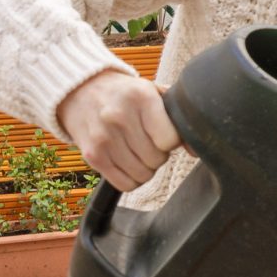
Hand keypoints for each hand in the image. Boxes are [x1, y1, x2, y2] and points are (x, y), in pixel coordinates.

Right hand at [56, 70, 179, 190]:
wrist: (79, 91)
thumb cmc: (125, 94)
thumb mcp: (153, 93)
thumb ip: (177, 116)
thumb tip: (197, 151)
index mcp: (141, 97)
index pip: (170, 140)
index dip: (172, 141)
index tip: (164, 134)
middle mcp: (120, 117)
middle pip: (157, 159)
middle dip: (159, 154)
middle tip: (149, 142)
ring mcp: (103, 138)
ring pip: (143, 175)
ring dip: (146, 168)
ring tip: (138, 150)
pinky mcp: (92, 156)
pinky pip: (125, 184)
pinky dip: (132, 179)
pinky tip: (128, 162)